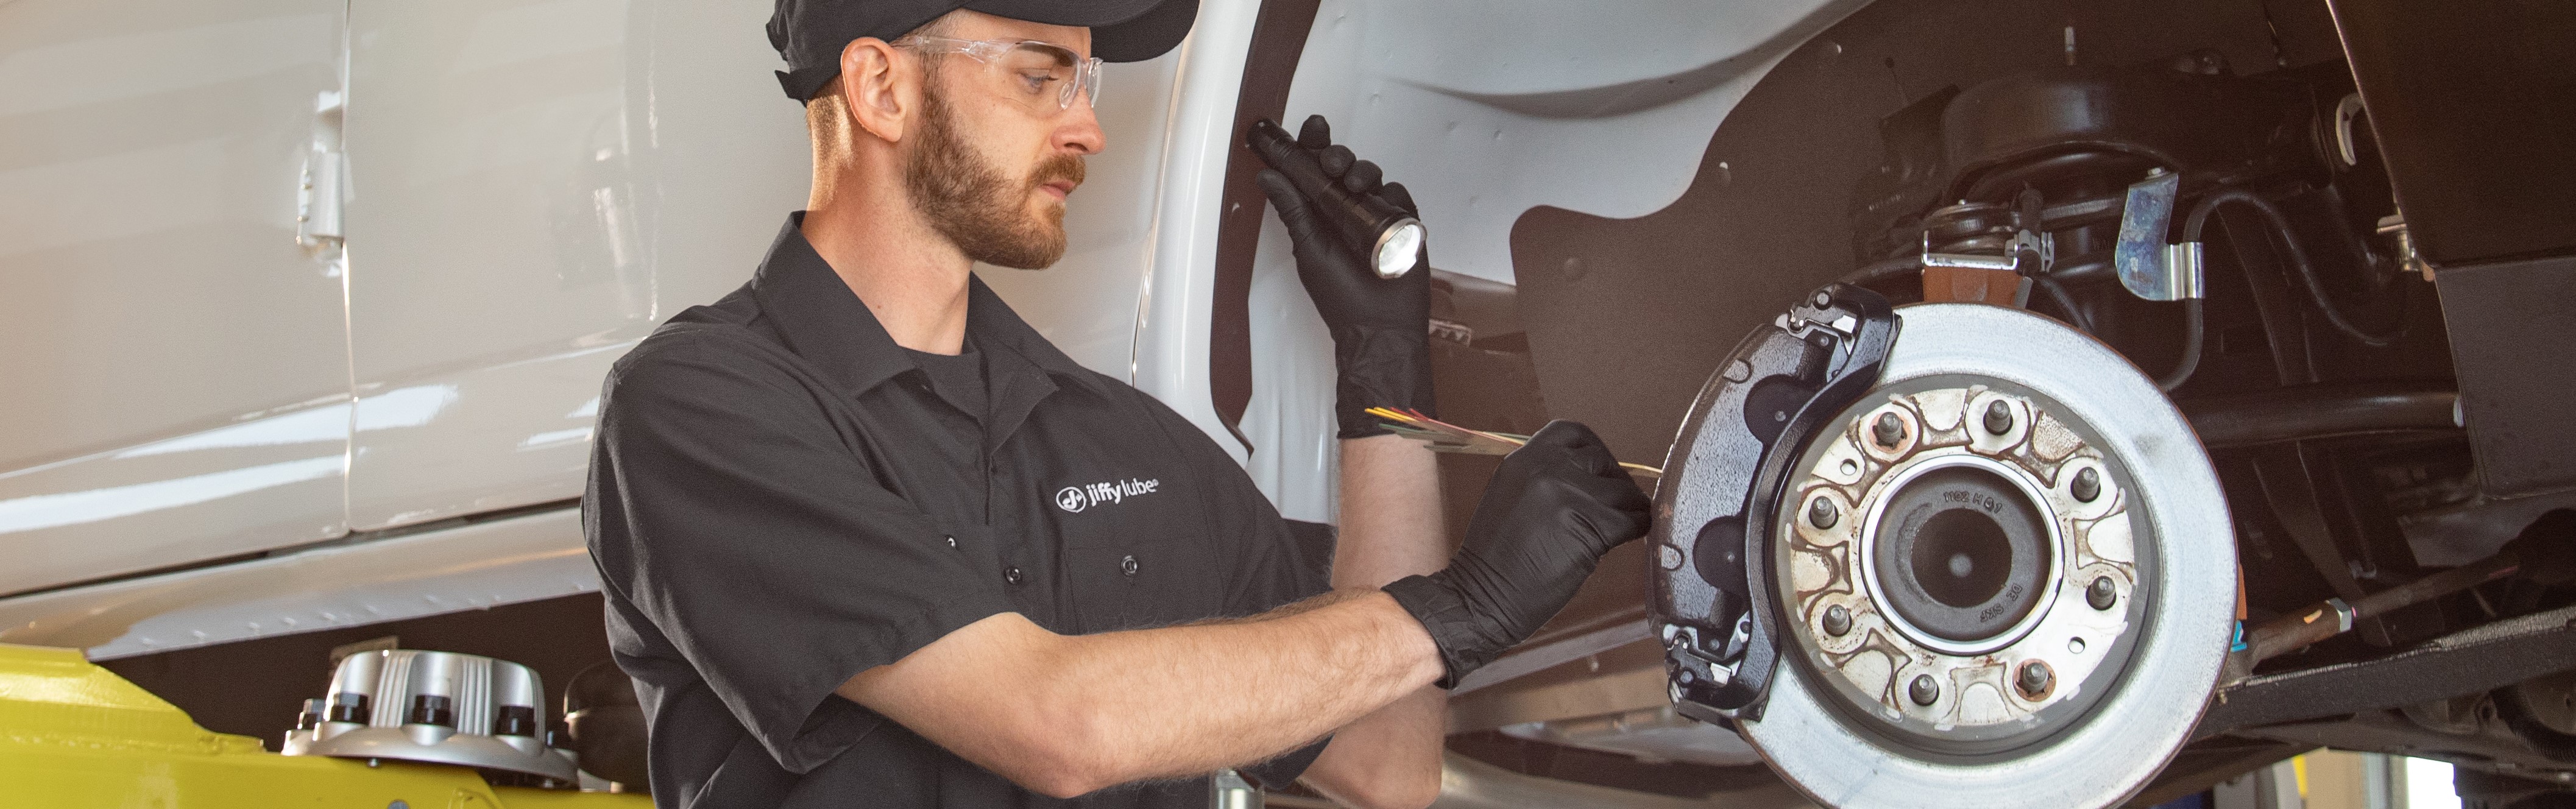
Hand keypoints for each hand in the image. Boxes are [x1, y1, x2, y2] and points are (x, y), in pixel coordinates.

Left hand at [1256, 114, 1433, 438]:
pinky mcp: (1403, 224)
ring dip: (1362, 171)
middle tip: (1330, 162)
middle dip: (1337, 155)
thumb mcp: (1308, 248)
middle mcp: (1346, 211)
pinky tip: (1381, 204)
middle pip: (1343, 166)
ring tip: (1353, 185)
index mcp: (1319, 215)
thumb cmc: (1341, 298)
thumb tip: (1268, 176)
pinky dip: (1390, 194)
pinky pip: (1399, 196)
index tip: (1310, 128)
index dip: (1311, 146)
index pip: (1313, 171)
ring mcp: (1376, 216)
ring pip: (1371, 175)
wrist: (1379, 326)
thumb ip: (1292, 209)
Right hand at [1382, 421, 1650, 686]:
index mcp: (1523, 459)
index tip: (1598, 474)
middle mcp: (1547, 469)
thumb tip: (1588, 476)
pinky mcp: (1590, 526)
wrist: (1479, 599)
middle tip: (1607, 511)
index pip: (1574, 433)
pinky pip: (1635, 519)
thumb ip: (1544, 477)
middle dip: (1612, 485)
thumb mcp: (1510, 496)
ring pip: (1624, 491)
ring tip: (1611, 531)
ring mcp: (1569, 495)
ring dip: (1626, 510)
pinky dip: (1637, 529)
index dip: (1593, 452)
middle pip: (1604, 461)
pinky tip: (1622, 541)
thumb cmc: (1495, 559)